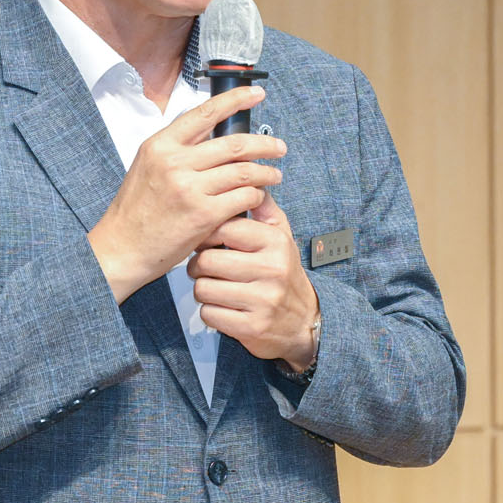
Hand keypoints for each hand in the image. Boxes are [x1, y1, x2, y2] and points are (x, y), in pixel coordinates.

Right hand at [87, 86, 285, 301]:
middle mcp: (175, 162)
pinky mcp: (203, 215)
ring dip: (266, 173)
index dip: (235, 100)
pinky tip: (258, 198)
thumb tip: (212, 131)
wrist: (121, 248)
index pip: (205, 112)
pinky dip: (256, 196)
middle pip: (234, 144)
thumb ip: (178, 148)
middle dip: (264, 144)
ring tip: (275, 175)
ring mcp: (190, 189)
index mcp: (161, 145)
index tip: (256, 94)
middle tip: (279, 147)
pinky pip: (243, 197)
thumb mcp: (148, 166)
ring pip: (244, 172)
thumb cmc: (136, 210)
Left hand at [186, 192, 318, 368]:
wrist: (304, 321)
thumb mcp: (280, 236)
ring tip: (214, 286)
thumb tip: (249, 175)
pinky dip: (211, 312)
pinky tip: (224, 308)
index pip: (222, 227)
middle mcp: (271, 269)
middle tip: (205, 268)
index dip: (206, 233)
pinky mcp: (252, 327)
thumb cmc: (282, 272)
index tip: (208, 241)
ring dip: (202, 290)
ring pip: (203, 289)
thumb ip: (262, 208)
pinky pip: (209, 314)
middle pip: (206, 261)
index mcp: (274, 242)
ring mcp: (262, 300)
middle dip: (198, 265)